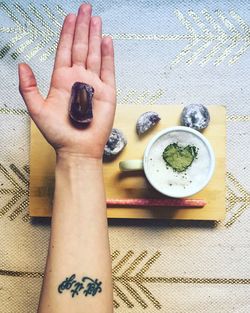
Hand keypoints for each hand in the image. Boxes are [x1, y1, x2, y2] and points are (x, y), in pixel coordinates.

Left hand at [18, 4, 115, 159]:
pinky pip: (108, 69)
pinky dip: (108, 55)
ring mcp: (93, 84)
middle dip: (82, 27)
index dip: (66, 33)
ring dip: (95, 36)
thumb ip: (28, 87)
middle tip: (86, 8)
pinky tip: (107, 41)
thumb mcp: (36, 110)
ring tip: (96, 19)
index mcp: (61, 80)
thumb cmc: (58, 134)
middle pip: (80, 47)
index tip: (70, 16)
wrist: (77, 148)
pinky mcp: (107, 92)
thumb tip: (22, 65)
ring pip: (94, 54)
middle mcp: (78, 79)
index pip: (64, 50)